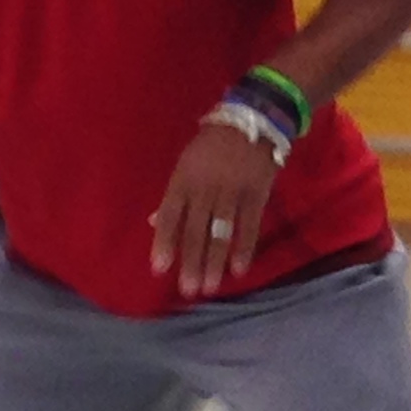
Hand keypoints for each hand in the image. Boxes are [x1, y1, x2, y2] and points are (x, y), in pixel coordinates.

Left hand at [150, 119, 281, 298]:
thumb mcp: (186, 163)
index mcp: (184, 179)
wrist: (253, 120)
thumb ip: (174, 196)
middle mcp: (206, 188)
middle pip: (196, 229)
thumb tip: (153, 223)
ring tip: (209, 287)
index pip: (170, 215)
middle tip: (188, 290)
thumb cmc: (212, 144)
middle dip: (191, 261)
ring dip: (214, 261)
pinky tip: (238, 269)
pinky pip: (250, 225)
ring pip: (221, 232)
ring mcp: (232, 192)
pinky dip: (244, 248)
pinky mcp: (257, 194)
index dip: (164, 241)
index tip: (159, 268)